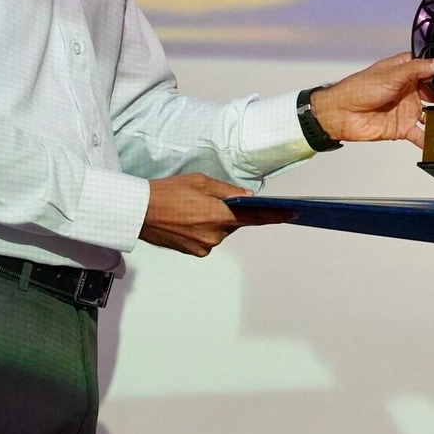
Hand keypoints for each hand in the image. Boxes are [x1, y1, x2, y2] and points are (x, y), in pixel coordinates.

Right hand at [140, 173, 281, 257]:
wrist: (138, 211)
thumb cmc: (167, 192)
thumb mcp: (200, 182)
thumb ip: (228, 191)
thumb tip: (249, 198)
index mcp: (219, 215)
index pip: (256, 217)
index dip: (277, 215)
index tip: (295, 213)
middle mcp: (215, 235)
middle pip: (234, 223)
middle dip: (227, 211)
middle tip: (204, 199)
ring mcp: (204, 246)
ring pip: (220, 231)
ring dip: (213, 220)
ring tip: (189, 208)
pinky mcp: (194, 252)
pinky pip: (207, 239)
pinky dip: (202, 229)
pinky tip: (186, 219)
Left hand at [310, 52, 433, 146]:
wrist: (339, 114)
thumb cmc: (360, 88)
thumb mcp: (390, 75)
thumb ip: (417, 70)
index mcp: (406, 72)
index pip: (431, 69)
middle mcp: (410, 90)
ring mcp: (408, 110)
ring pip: (432, 116)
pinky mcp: (403, 129)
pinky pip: (421, 135)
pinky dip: (430, 141)